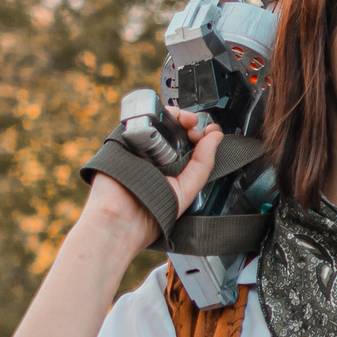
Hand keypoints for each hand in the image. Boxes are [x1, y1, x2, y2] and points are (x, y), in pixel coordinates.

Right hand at [83, 108, 223, 247]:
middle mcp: (156, 157)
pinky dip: (149, 117)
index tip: (211, 130)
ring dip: (172, 117)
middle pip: (174, 129)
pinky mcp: (122, 142)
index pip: (190, 144)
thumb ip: (203, 163)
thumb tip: (216, 137)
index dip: (201, 134)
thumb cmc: (150, 213)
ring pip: (157, 123)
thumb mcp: (186, 189)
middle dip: (188, 122)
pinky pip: (136, 123)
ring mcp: (139, 148)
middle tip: (194, 124)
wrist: (120, 219)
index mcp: (173, 168)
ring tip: (183, 120)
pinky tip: (163, 119)